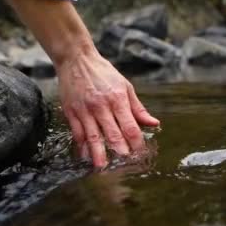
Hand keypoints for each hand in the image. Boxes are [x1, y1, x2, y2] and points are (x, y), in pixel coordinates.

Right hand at [57, 50, 159, 166]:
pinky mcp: (71, 112)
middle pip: (112, 133)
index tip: (140, 153)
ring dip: (98, 152)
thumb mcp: (125, 86)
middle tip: (124, 163)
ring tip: (102, 166)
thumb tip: (154, 123)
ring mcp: (85, 110)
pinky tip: (86, 155)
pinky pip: (77, 133)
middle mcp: (101, 105)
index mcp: (117, 98)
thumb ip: (138, 108)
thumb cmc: (103, 72)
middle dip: (119, 150)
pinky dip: (82, 146)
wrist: (76, 59)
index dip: (136, 142)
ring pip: (92, 136)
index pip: (130, 125)